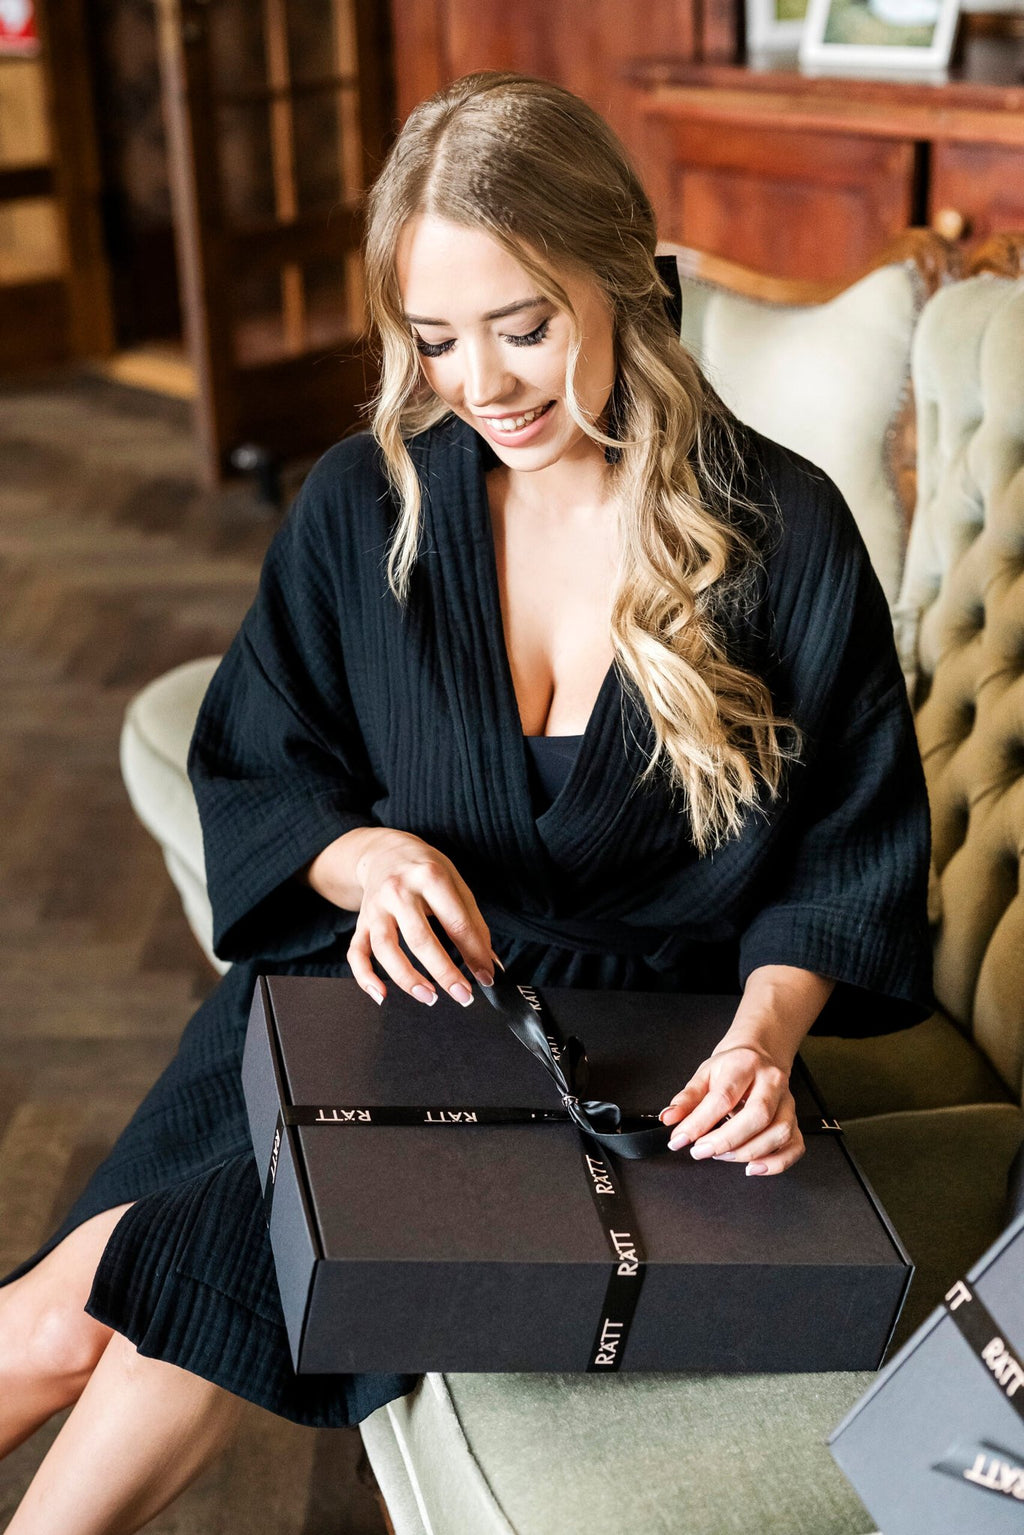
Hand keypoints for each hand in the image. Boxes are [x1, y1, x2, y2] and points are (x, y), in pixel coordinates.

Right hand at [314, 828, 495, 1008]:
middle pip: (420, 938)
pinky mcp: (361, 921)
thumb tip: (489, 963)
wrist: (384, 850)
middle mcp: (398, 891)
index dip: (474, 953)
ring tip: (429, 997)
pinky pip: (356, 952)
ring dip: (406, 978)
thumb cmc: (426, 868)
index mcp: (429, 876)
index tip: (486, 977)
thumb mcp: (455, 882)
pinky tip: (381, 996)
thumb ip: (473, 922)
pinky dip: (365, 977)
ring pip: (385, 948)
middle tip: (463, 995)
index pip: (455, 922)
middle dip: (444, 972)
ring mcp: (376, 907)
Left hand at [658, 1042, 803, 1176]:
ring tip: (722, 1156)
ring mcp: (787, 1102)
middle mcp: (772, 1082)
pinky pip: (794, 1146)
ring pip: (779, 1132)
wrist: (759, 1056)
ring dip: (748, 1152)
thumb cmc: (732, 1067)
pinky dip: (776, 1163)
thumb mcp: (705, 1074)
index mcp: (745, 1066)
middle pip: (757, 1116)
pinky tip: (753, 1167)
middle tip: (702, 1151)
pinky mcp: (795, 1121)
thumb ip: (686, 1098)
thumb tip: (669, 1118)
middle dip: (726, 1140)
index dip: (699, 1123)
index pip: (723, 1097)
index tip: (680, 1139)